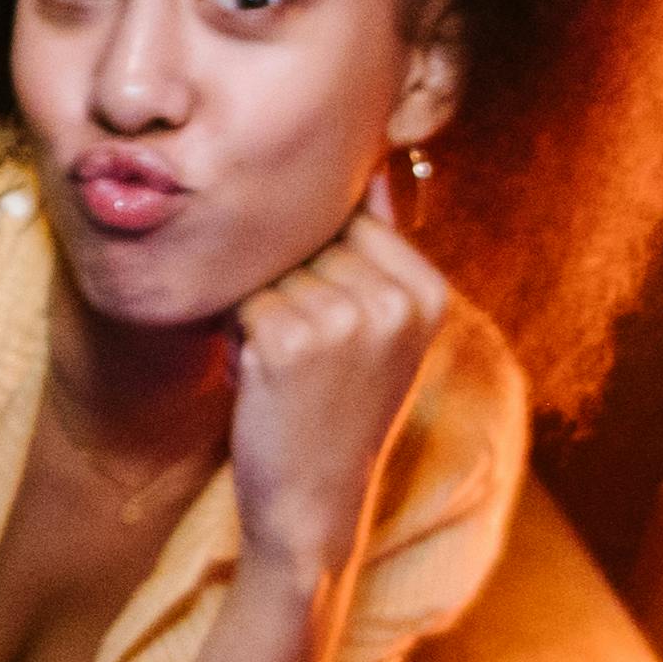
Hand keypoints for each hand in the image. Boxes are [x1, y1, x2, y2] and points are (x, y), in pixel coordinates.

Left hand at [225, 179, 458, 560]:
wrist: (313, 503)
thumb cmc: (337, 411)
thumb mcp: (381, 330)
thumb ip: (379, 248)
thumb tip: (375, 158)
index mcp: (427, 291)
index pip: (347, 224)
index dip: (318, 271)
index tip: (331, 331)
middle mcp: (395, 299)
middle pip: (306, 242)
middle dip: (287, 288)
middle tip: (304, 358)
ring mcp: (345, 318)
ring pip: (268, 269)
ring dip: (258, 310)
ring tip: (285, 368)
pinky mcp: (288, 339)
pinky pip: (239, 299)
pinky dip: (235, 333)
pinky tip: (260, 378)